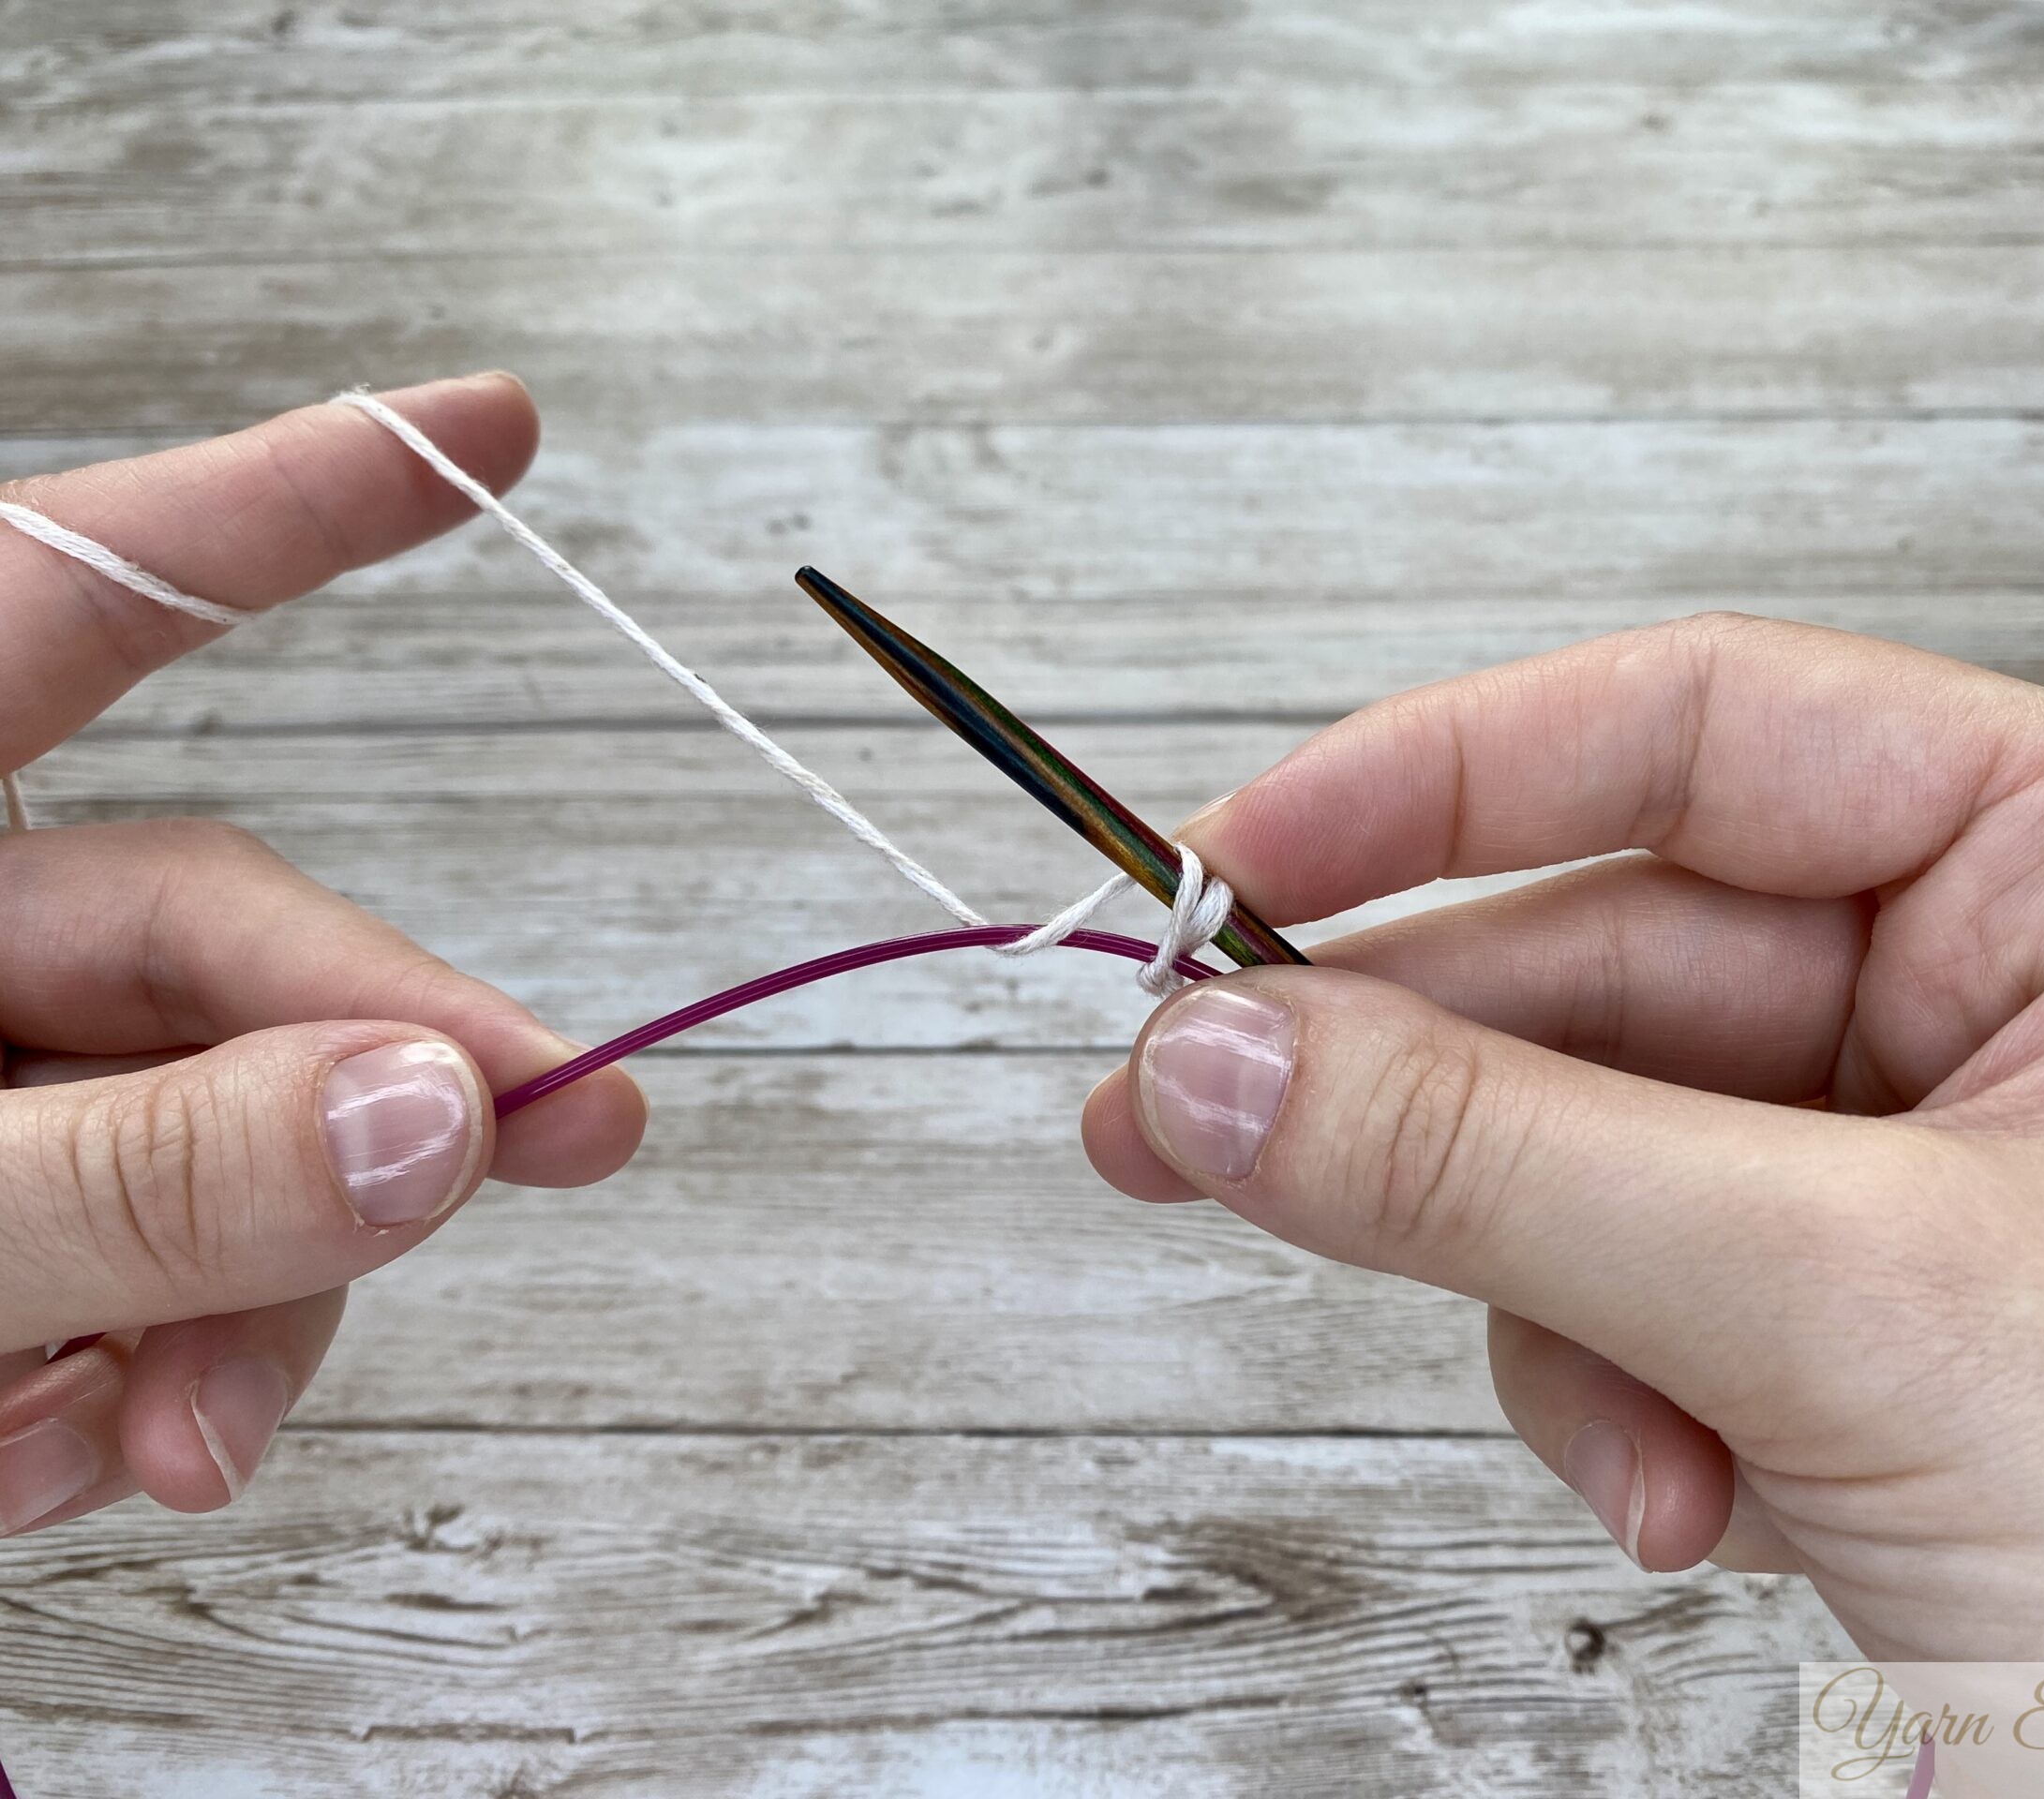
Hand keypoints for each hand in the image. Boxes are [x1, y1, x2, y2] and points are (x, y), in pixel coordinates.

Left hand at [0, 376, 645, 1534]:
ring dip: (228, 1305)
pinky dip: (105, 1380)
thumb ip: (124, 1170)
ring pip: (177, 1144)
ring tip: (172, 1455)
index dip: (287, 507)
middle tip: (571, 1143)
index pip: (68, 598)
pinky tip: (55, 1456)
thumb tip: (438, 1112)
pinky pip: (91, 1274)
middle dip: (369, 1087)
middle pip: (196, 949)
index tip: (486, 429)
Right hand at [1083, 614, 2043, 1656]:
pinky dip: (1608, 1394)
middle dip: (1422, 1078)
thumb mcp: (1860, 1314)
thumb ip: (1502, 1163)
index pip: (1715, 734)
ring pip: (1598, 1144)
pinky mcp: (1871, 1327)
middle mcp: (2031, 996)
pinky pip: (1636, 1289)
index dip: (1450, 779)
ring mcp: (1941, 1172)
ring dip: (1541, 1293)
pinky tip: (1683, 1498)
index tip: (1241, 862)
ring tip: (1609, 1431)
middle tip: (1188, 1116)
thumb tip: (1224, 1062)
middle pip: (1620, 960)